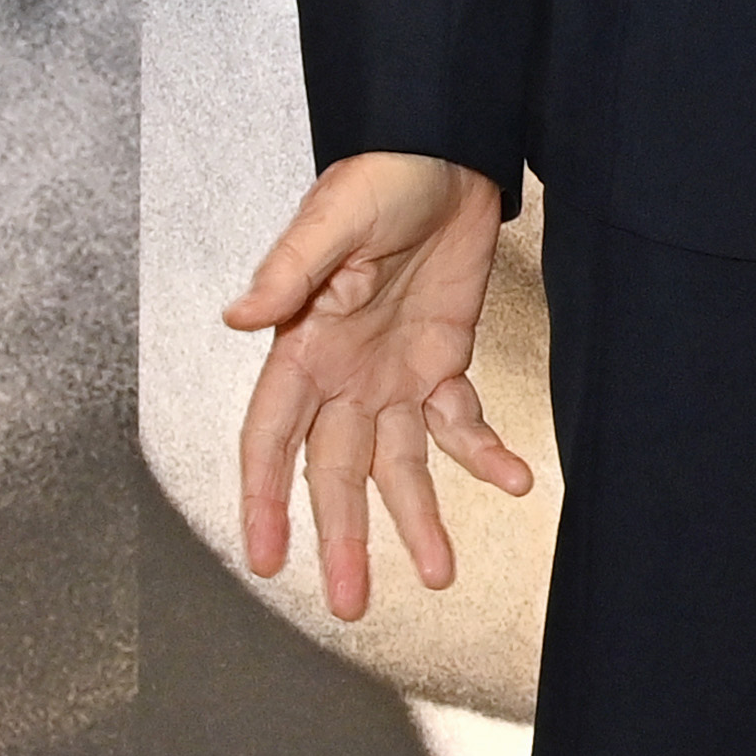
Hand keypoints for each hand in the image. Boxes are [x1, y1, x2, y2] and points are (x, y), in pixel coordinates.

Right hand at [228, 151, 534, 618]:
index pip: (272, 438)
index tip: (267, 559)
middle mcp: (342, 372)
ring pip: (397, 466)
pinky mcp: (443, 361)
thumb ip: (291, 270)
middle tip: (350, 605)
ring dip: (416, 519)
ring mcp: (392, 373)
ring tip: (440, 574)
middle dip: (343, 538)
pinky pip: (460, 423)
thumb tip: (240, 315)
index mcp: (304, 344)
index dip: (264, 499)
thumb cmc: (382, 174)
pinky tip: (516, 478)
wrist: (450, 150)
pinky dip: (485, 455)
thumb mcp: (334, 217)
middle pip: (335, 472)